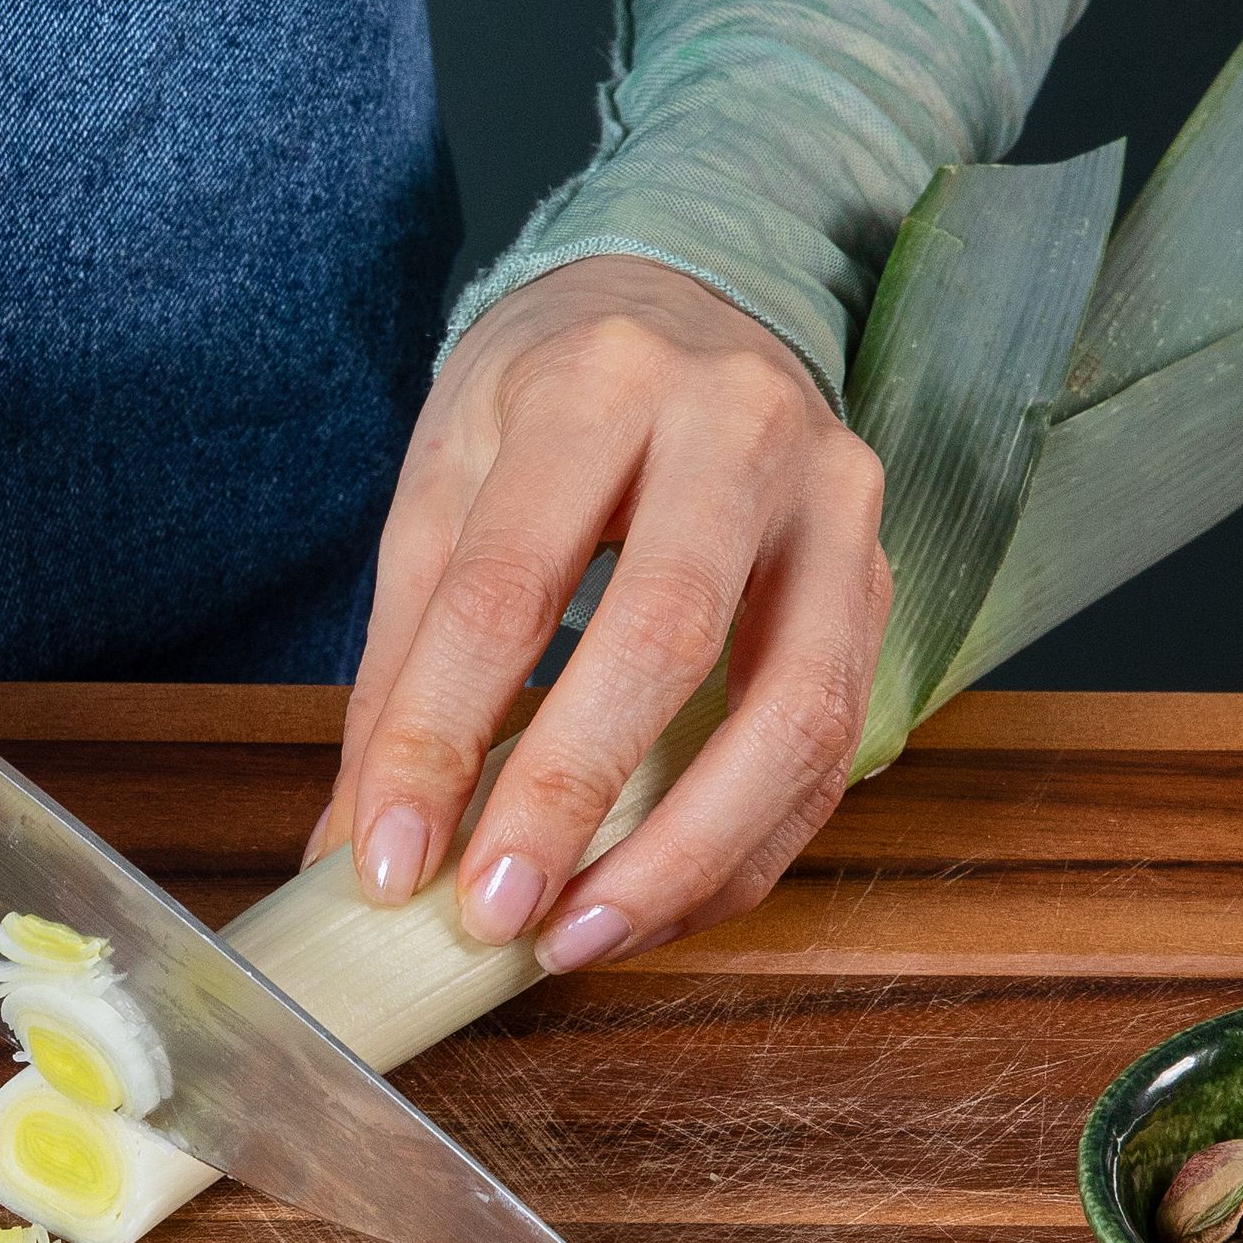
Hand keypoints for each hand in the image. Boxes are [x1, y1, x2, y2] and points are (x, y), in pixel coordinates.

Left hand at [312, 255, 890, 970]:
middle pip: (666, 639)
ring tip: (578, 939)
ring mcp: (835, 507)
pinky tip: (652, 905)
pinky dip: (740, 851)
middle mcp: (738, 430)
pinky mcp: (881, 583)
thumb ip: (403, 664)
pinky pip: (830, 750)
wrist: (689, 302)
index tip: (388, 863)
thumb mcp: (444, 485)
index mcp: (598, 383)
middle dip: (572, 797)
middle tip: (493, 915)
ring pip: (793, 712)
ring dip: (682, 854)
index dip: (441, 738)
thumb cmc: (549, 405)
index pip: (508, 586)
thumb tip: (361, 848)